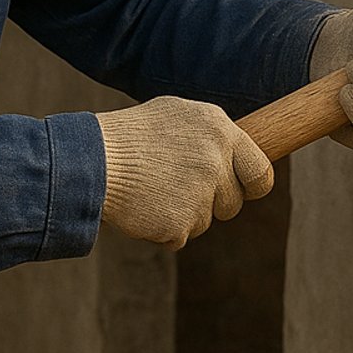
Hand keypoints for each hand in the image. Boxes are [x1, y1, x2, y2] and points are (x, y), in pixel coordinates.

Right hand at [96, 95, 272, 247]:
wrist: (91, 162)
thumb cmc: (131, 136)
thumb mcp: (177, 115)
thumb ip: (212, 135)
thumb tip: (236, 152)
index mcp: (221, 130)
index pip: (262, 172)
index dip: (252, 186)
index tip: (243, 190)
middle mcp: (216, 161)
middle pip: (233, 203)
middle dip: (211, 202)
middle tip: (177, 188)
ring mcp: (200, 193)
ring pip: (205, 221)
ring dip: (183, 215)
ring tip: (153, 191)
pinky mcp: (180, 223)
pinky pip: (180, 237)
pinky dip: (162, 229)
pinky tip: (142, 206)